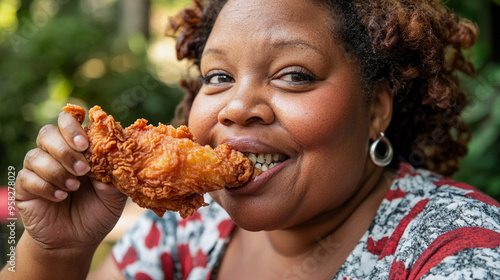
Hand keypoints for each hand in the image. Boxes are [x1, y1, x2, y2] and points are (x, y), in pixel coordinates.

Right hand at [15, 110, 126, 250]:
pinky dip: (46, 186)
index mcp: (78, 148)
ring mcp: (39, 169)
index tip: (86, 144)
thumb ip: (114, 175)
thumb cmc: (98, 212)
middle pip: (47, 133)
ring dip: (57, 170)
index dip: (73, 128)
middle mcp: (55, 154)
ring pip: (35, 155)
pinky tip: (60, 197)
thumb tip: (109, 158)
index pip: (68, 122)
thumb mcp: (115, 195)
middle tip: (83, 169)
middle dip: (65, 150)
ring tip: (74, 187)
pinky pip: (27, 177)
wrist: (78, 241)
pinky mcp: (26, 187)